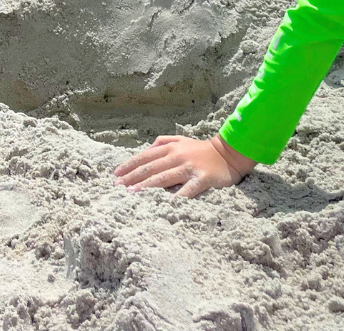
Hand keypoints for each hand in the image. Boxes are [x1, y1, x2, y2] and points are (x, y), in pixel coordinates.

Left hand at [114, 135, 254, 197]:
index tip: (115, 175)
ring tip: (132, 193)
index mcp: (170, 147)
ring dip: (146, 186)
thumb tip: (146, 150)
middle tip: (117, 187)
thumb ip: (162, 142)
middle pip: (150, 167)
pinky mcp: (202, 179)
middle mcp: (177, 156)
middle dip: (131, 177)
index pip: (145, 157)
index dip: (129, 166)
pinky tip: (165, 204)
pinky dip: (176, 197)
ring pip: (164, 177)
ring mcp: (189, 167)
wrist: (228, 154)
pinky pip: (187, 189)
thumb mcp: (180, 140)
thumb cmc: (200, 149)